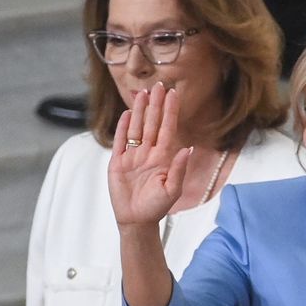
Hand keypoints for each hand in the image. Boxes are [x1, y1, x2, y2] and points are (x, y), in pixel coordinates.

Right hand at [108, 82, 190, 228]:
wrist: (136, 220)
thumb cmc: (157, 207)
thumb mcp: (172, 189)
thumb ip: (179, 169)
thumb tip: (187, 149)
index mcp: (164, 157)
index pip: (167, 128)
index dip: (170, 111)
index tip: (173, 94)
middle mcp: (149, 153)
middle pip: (152, 123)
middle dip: (155, 104)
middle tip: (158, 85)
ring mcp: (133, 156)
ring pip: (136, 128)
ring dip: (139, 111)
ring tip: (141, 93)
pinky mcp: (118, 162)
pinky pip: (120, 141)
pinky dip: (122, 127)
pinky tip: (126, 113)